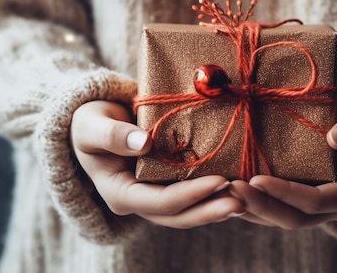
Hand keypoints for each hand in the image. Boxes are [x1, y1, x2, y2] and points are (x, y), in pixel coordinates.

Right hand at [70, 100, 244, 228]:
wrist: (93, 123)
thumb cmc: (89, 121)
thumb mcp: (91, 124)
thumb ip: (112, 134)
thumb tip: (141, 143)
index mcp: (119, 193)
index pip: (160, 202)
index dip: (191, 194)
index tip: (219, 180)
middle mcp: (138, 201)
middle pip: (178, 215)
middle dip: (210, 210)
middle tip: (242, 201)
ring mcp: (152, 197)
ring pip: (187, 212)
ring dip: (215, 208)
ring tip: (246, 200)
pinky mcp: (164, 187)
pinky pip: (191, 198)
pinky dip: (212, 196)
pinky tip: (237, 190)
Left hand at [229, 99, 336, 228]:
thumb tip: (336, 137)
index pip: (316, 202)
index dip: (285, 193)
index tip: (256, 178)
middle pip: (293, 218)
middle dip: (260, 205)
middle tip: (229, 187)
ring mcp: (321, 206)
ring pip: (282, 218)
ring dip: (252, 208)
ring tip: (221, 191)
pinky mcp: (307, 197)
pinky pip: (279, 207)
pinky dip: (255, 202)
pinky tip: (229, 190)